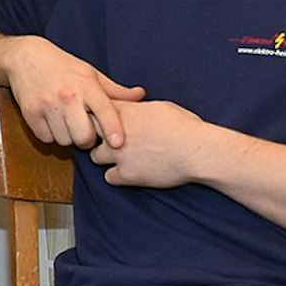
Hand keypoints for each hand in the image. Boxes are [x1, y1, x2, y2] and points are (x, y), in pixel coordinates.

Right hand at [3, 37, 145, 148]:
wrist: (25, 57)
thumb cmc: (62, 66)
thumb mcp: (91, 73)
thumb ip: (115, 90)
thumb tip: (141, 95)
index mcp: (86, 85)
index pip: (104, 110)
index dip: (112, 129)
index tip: (118, 143)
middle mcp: (67, 96)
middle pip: (83, 136)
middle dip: (87, 140)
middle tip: (86, 132)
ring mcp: (47, 105)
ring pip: (65, 140)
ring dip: (68, 137)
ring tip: (66, 123)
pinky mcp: (30, 113)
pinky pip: (46, 138)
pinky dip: (50, 135)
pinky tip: (52, 122)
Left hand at [90, 100, 218, 188]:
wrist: (197, 151)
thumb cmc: (185, 127)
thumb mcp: (159, 107)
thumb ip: (137, 109)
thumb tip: (132, 110)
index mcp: (124, 112)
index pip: (95, 109)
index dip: (99, 115)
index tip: (105, 120)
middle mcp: (115, 132)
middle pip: (88, 132)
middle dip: (96, 135)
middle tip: (107, 139)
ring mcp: (118, 155)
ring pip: (94, 156)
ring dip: (104, 157)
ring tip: (120, 157)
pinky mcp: (126, 175)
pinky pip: (108, 177)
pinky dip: (117, 176)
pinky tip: (128, 172)